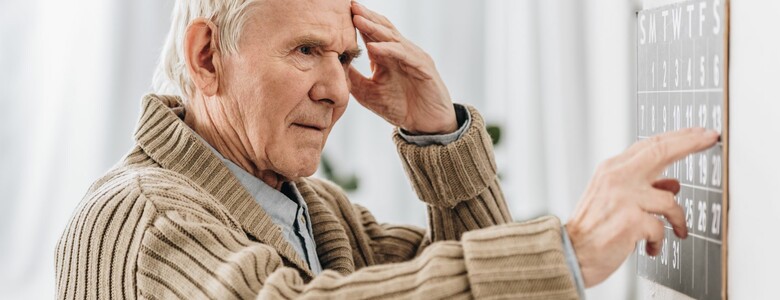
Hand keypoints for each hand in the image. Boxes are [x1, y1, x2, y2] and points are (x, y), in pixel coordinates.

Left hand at [348, 1, 456, 134]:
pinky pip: (404, 55)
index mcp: (388, 56)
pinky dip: (388, 50)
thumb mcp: (368, 93)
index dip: (357, 22)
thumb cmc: (400, 108)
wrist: (427, 125)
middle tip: (349, 5)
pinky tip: (373, 47)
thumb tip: (332, 67)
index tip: (340, 12)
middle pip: (382, 28)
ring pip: (392, 38)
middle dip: (365, 16)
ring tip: (357, 19)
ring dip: (374, 28)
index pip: (371, 34)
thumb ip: (353, 78)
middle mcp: (401, 52)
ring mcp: (413, 57)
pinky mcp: (423, 68)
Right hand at [565, 128, 718, 286]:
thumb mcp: (612, 199)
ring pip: (669, 200)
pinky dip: (659, 240)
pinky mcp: (631, 221)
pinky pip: (661, 228)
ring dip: (678, 219)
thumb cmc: (592, 228)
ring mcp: (624, 198)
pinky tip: (651, 246)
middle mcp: (617, 178)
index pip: (649, 145)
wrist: (571, 254)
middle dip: (690, 142)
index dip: (678, 137)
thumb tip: (671, 184)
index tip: (699, 133)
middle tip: (709, 138)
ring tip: (677, 230)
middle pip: (660, 151)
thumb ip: (641, 187)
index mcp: (611, 169)